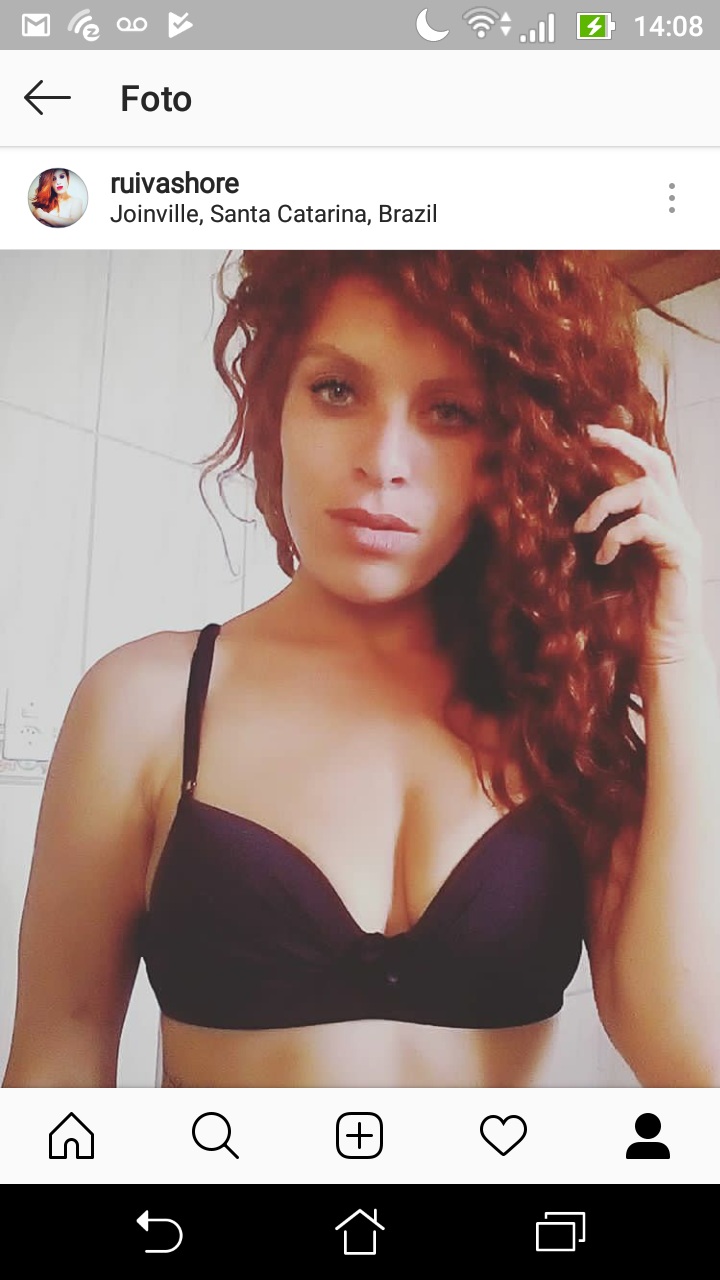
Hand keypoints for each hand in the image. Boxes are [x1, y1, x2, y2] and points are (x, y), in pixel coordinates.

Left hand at [573, 423, 704, 664]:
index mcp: (662, 520)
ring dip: (606, 503)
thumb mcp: (608, 570)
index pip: (649, 469)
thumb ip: (597, 540)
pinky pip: (647, 526)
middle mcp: (678, 521)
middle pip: (658, 464)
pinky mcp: (681, 554)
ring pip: (647, 491)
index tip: (590, 434)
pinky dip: (617, 535)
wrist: (662, 651)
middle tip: (590, 436)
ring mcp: (683, 535)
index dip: (622, 447)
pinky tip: (603, 558)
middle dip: (623, 444)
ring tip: (584, 528)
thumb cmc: (633, 616)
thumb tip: (562, 518)